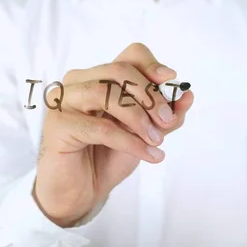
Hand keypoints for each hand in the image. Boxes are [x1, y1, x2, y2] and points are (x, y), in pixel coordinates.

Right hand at [33, 43, 193, 226]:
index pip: (129, 55)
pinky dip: (130, 141)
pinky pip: (101, 127)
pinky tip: (148, 154)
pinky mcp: (57, 124)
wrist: (82, 191)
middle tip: (166, 121)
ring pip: (107, 93)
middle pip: (119, 70)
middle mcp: (78, 81)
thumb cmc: (109, 156)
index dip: (151, 65)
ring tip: (156, 140)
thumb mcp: (146, 133)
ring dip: (139, 118)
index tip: (171, 80)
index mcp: (99, 76)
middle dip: (150, 95)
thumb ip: (166, 116)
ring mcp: (63, 100)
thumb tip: (188, 96)